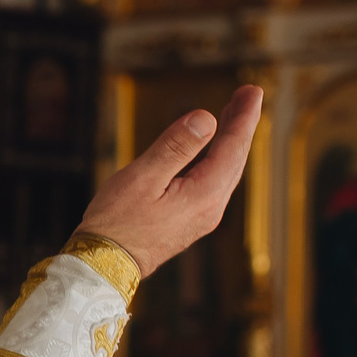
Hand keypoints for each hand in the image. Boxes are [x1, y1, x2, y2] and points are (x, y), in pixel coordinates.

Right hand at [74, 85, 260, 277]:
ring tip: (233, 117)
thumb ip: (176, 147)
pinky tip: (211, 153)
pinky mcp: (190, 222)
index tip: (253, 90)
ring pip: (226, 172)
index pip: (232, 147)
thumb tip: (206, 118)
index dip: (244, 117)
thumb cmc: (116, 222)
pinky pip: (214, 184)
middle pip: (235, 159)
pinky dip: (218, 161)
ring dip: (231, 143)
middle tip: (247, 95)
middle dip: (241, 125)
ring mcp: (202, 217)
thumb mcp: (143, 177)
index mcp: (204, 194)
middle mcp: (211, 208)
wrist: (104, 265)